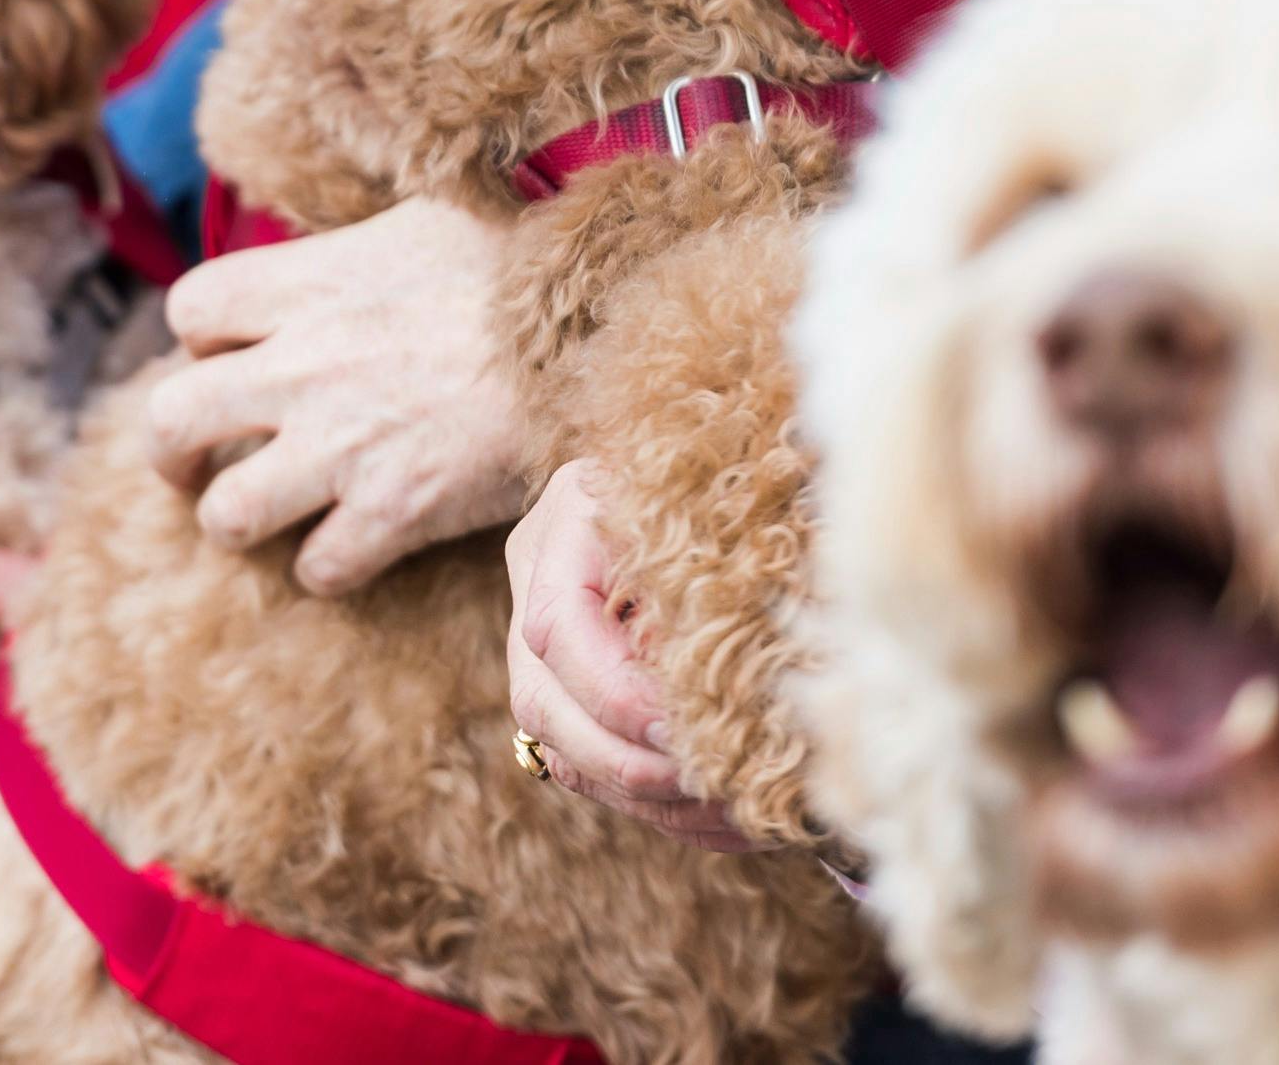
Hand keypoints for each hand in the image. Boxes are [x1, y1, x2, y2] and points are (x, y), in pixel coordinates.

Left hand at [145, 195, 538, 592]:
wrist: (593, 330)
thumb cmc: (515, 265)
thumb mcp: (419, 221)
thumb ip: (350, 251)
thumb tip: (334, 259)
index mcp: (305, 285)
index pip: (190, 310)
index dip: (198, 337)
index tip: (228, 352)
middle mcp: (302, 368)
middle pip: (172, 419)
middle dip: (171, 449)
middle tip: (192, 461)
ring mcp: (341, 447)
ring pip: (227, 514)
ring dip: (236, 520)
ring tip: (260, 515)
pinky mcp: (393, 512)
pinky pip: (319, 568)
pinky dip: (326, 566)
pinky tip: (349, 545)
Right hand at [505, 458, 764, 851]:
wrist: (703, 454)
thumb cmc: (729, 470)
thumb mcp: (714, 507)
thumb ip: (710, 571)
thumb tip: (740, 673)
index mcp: (566, 524)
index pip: (558, 627)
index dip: (612, 692)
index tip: (678, 732)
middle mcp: (538, 579)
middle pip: (541, 699)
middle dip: (621, 759)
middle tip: (702, 788)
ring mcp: (544, 635)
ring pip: (557, 742)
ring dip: (640, 794)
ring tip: (728, 817)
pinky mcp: (571, 682)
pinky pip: (588, 762)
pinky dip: (654, 804)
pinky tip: (722, 824)